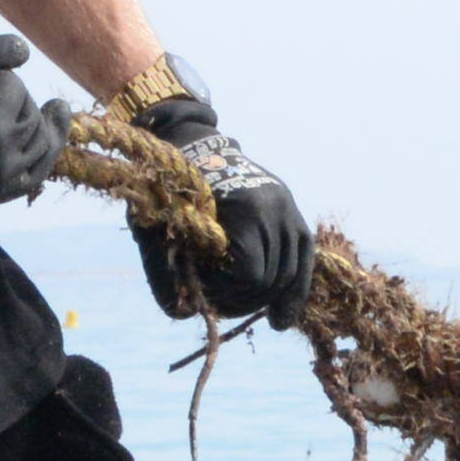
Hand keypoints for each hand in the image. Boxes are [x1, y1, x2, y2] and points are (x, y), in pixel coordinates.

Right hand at [0, 28, 73, 228]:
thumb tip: (24, 52)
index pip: (13, 88)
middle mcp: (3, 161)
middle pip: (30, 116)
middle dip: (15, 96)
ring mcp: (1, 184)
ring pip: (43, 147)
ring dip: (44, 124)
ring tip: (54, 109)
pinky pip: (34, 174)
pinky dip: (44, 153)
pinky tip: (47, 135)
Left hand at [117, 71, 315, 322]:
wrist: (186, 143)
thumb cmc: (167, 188)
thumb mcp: (156, 229)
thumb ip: (165, 274)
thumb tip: (185, 313)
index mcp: (247, 209)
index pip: (252, 275)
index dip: (227, 293)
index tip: (204, 291)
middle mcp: (276, 205)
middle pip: (273, 277)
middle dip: (246, 298)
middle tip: (219, 303)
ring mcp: (287, 204)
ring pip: (292, 270)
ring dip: (268, 297)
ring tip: (243, 313)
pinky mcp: (290, 207)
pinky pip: (303, 256)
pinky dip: (294, 289)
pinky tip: (282, 317)